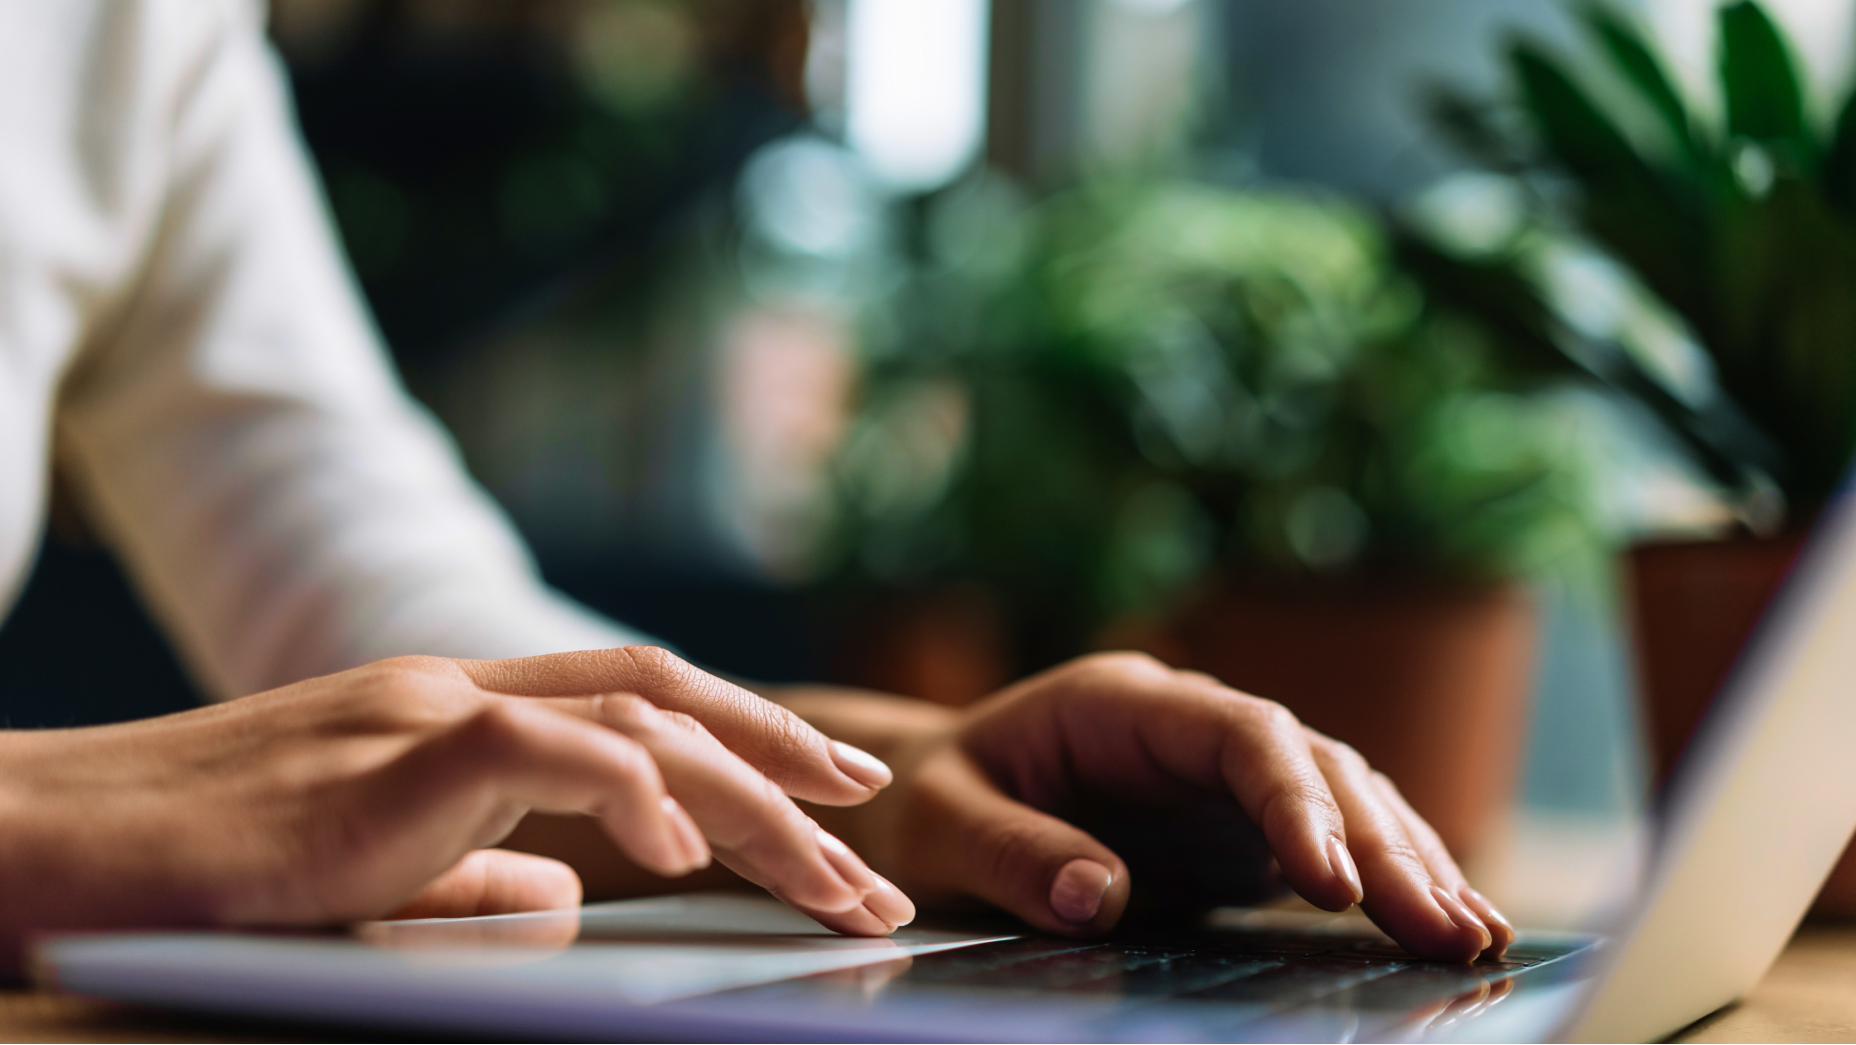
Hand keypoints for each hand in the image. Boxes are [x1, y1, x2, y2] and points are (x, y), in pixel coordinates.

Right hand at [0, 647, 913, 973]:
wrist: (53, 847)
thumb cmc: (197, 870)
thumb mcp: (367, 875)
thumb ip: (471, 875)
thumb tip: (567, 899)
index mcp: (465, 716)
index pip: (641, 705)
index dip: (750, 743)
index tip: (835, 797)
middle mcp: (463, 690)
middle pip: (670, 707)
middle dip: (789, 771)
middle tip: (878, 844)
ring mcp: (428, 709)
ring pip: (639, 724)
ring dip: (752, 804)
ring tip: (836, 876)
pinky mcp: (389, 751)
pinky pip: (544, 751)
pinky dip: (632, 793)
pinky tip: (687, 856)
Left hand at [790, 652, 1513, 962]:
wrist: (929, 796)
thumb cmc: (928, 802)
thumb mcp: (941, 824)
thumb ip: (1012, 852)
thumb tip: (1099, 897)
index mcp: (1123, 703)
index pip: (1239, 734)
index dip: (1294, 799)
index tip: (1331, 879)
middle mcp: (1191, 727)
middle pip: (1313, 765)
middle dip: (1382, 844)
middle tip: (1441, 928)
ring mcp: (1223, 776)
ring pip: (1343, 798)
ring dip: (1409, 862)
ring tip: (1473, 936)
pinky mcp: (1237, 827)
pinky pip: (1332, 843)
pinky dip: (1389, 879)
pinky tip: (1447, 924)